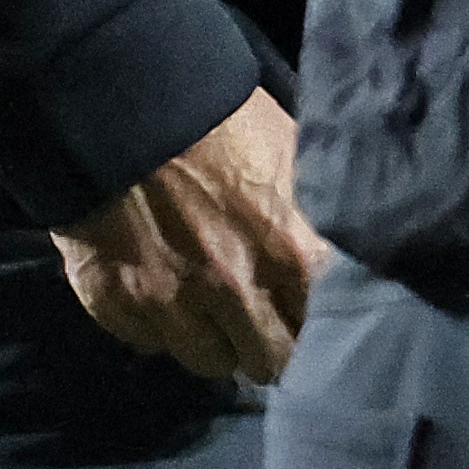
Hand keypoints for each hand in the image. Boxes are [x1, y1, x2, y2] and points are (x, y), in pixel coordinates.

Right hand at [51, 90, 327, 383]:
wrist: (130, 104)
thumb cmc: (228, 126)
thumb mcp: (300, 162)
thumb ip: (322, 225)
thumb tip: (351, 263)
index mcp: (298, 253)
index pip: (326, 333)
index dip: (321, 332)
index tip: (316, 326)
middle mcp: (238, 289)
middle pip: (269, 363)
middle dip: (272, 348)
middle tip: (267, 328)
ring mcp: (173, 303)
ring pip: (211, 363)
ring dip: (218, 345)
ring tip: (218, 315)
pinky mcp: (117, 304)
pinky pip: (152, 344)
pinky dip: (162, 330)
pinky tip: (169, 295)